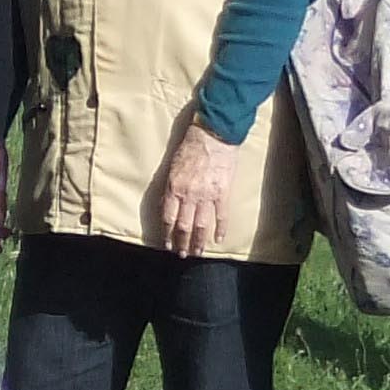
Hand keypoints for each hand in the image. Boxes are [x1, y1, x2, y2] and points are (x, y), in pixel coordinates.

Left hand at [158, 118, 237, 257]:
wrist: (213, 135)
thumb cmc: (190, 147)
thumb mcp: (172, 167)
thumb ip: (170, 187)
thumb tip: (167, 205)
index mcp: (173, 188)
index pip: (168, 217)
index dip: (167, 233)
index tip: (167, 244)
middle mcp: (188, 195)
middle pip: (183, 225)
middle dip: (181, 242)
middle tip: (182, 254)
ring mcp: (206, 196)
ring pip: (201, 225)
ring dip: (198, 241)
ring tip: (197, 252)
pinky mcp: (222, 193)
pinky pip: (221, 216)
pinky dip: (220, 229)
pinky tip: (218, 239)